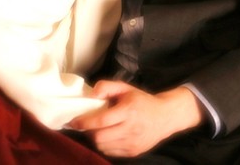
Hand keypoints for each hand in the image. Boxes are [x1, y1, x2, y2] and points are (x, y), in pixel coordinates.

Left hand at [68, 81, 202, 157]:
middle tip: (88, 124)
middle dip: (89, 132)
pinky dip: (105, 145)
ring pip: (103, 146)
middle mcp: (131, 128)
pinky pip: (110, 152)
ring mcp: (132, 143)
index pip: (100, 121)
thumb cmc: (142, 101)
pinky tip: (109, 135)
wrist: (165, 117)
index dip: (84, 122)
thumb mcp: (126, 88)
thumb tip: (91, 95)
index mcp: (128, 111)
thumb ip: (107, 87)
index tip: (74, 121)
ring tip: (100, 129)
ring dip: (96, 138)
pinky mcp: (133, 152)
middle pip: (99, 137)